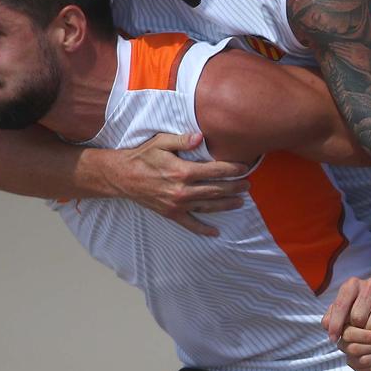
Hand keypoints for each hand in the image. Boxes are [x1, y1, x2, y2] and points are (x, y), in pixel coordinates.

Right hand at [93, 131, 249, 235]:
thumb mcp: (161, 142)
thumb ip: (182, 140)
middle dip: (234, 187)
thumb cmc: (143, 156)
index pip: (215, 170)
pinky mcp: (171, 214)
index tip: (244, 168)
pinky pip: (190, 224)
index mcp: (183, 171)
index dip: (232, 169)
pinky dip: (203, 229)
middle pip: (216, 190)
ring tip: (240, 202)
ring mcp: (178, 204)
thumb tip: (201, 137)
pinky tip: (215, 232)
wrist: (122, 176)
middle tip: (248, 185)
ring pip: (208, 206)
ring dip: (226, 205)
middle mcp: (182, 190)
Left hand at [322, 276, 370, 344]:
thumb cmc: (359, 309)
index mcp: (353, 284)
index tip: (333, 339)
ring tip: (370, 336)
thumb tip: (327, 326)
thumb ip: (331, 318)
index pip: (340, 306)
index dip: (335, 325)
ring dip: (370, 337)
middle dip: (355, 331)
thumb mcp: (343, 311)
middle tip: (357, 334)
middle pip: (358, 318)